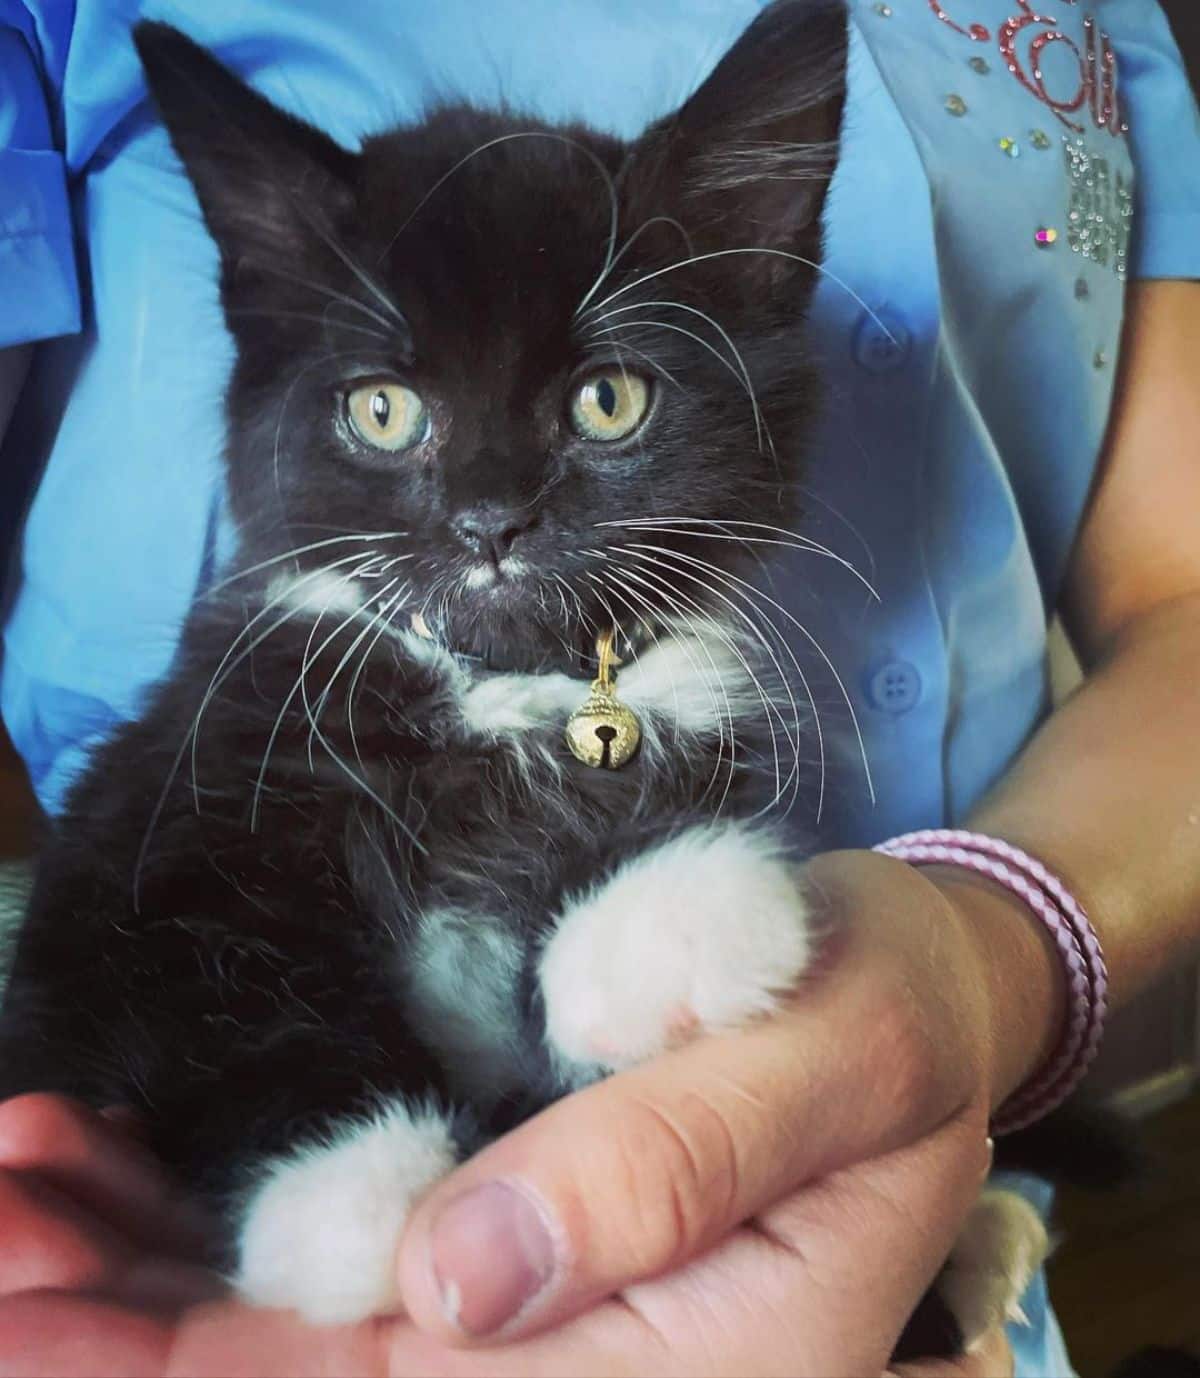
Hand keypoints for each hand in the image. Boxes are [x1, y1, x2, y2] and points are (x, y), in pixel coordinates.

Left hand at [0, 851, 1055, 1374]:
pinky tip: (104, 1166)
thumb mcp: (828, 1055)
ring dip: (137, 1286)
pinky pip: (332, 1263)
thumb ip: (680, 1163)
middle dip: (126, 1342)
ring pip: (304, 1338)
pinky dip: (203, 1226)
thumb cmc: (888, 1005)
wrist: (907, 982)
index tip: (32, 1311)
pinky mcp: (504, 1235)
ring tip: (16, 1190)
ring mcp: (539, 1313)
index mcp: (695, 1377)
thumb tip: (456, 1284)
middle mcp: (597, 1373)